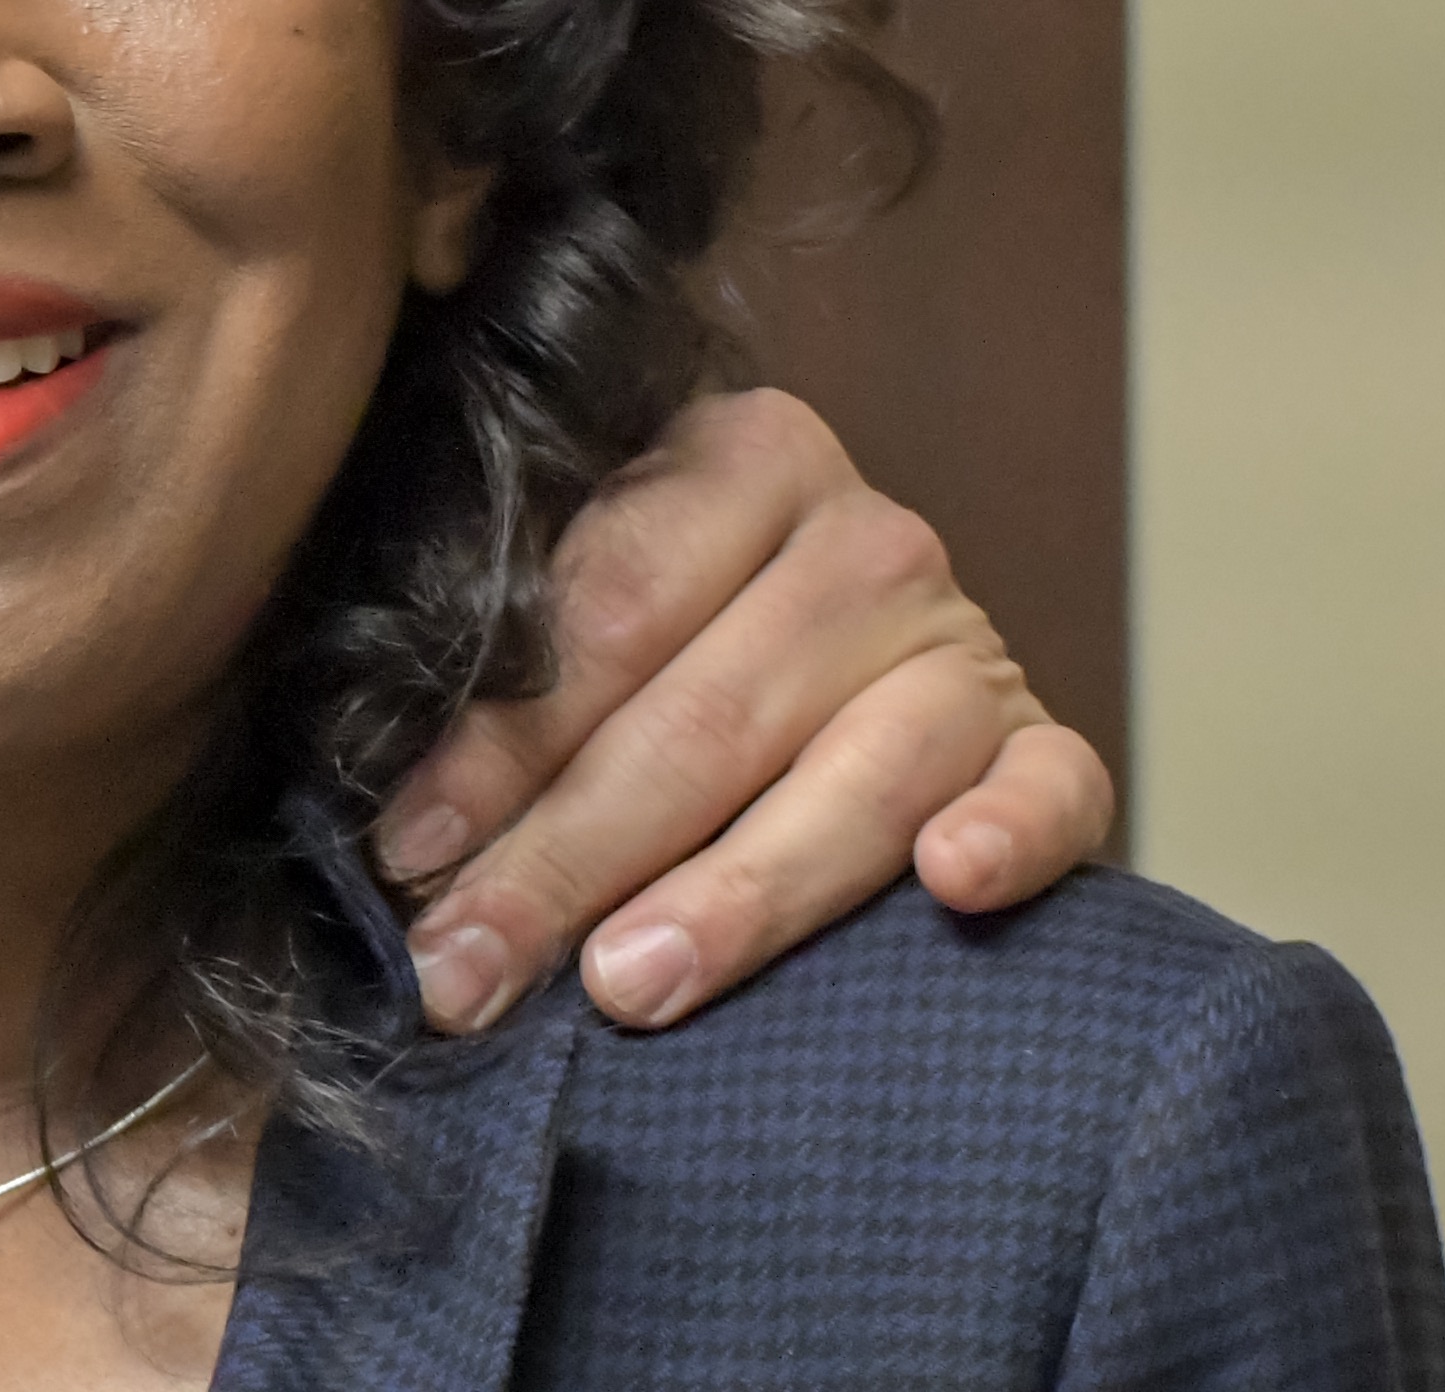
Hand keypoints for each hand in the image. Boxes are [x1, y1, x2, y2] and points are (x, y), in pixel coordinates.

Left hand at [374, 387, 1110, 1035]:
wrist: (862, 663)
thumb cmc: (671, 650)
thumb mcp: (586, 614)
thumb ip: (508, 664)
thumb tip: (392, 831)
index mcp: (732, 458)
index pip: (599, 613)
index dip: (493, 745)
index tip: (404, 853)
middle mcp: (864, 536)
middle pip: (702, 714)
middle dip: (567, 857)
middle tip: (470, 969)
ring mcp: (968, 639)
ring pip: (854, 772)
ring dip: (737, 893)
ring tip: (628, 986)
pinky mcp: (1048, 743)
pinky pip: (1052, 788)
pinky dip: (1007, 832)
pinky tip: (951, 885)